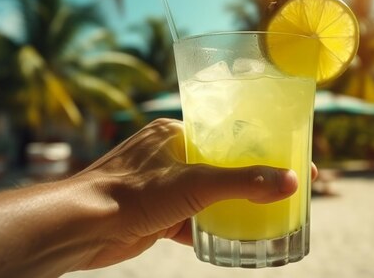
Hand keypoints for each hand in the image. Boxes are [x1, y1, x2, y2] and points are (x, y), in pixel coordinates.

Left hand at [74, 118, 318, 269]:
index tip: (288, 158)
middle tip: (283, 190)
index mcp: (175, 133)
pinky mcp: (155, 214)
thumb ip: (244, 182)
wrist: (81, 228)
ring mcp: (160, 186)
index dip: (260, 146)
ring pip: (207, 194)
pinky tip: (232, 239)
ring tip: (266, 215)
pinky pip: (191, 219)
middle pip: (221, 166)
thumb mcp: (196, 183)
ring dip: (231, 206)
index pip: (227, 135)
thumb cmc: (132, 193)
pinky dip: (209, 228)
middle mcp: (168, 156)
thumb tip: (291, 181)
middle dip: (250, 179)